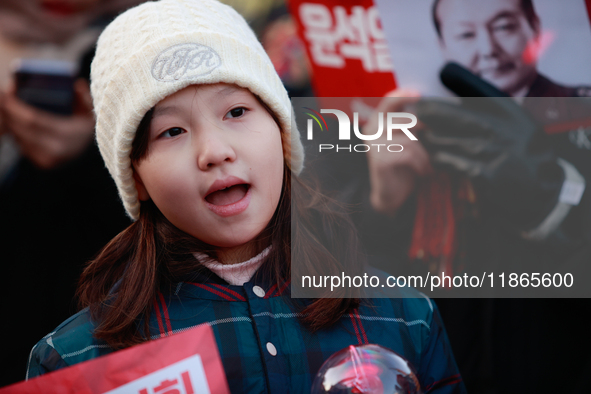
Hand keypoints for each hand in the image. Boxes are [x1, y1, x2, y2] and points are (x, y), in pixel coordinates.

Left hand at [2, 78, 94, 169]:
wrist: (91, 149)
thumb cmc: (87, 124)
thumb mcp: (90, 108)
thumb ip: (84, 95)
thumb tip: (76, 84)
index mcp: (68, 136)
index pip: (33, 120)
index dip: (16, 106)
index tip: (7, 91)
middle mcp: (56, 151)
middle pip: (21, 128)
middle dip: (7, 110)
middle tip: (2, 95)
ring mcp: (48, 160)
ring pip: (18, 137)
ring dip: (8, 120)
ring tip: (5, 104)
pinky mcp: (42, 163)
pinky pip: (21, 144)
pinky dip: (14, 130)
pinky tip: (11, 118)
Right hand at [364, 89, 431, 214]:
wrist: (391, 193)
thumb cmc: (402, 164)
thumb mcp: (406, 139)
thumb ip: (411, 123)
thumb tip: (433, 109)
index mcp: (377, 121)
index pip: (389, 100)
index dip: (403, 95)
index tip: (420, 94)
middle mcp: (371, 130)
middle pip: (405, 120)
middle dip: (424, 133)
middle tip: (434, 143)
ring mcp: (373, 144)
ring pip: (409, 139)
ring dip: (425, 154)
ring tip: (429, 164)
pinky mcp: (379, 159)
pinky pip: (408, 154)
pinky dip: (421, 163)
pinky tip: (423, 172)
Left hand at [415, 63, 564, 230]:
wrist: (542, 191)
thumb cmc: (522, 152)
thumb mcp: (516, 123)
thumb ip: (489, 105)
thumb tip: (453, 78)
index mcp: (511, 113)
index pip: (481, 92)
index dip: (459, 83)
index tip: (437, 76)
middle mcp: (503, 129)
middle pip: (458, 115)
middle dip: (429, 111)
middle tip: (409, 109)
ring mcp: (494, 152)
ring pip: (449, 140)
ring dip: (428, 137)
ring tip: (414, 133)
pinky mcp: (486, 175)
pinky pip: (452, 163)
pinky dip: (438, 158)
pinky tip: (431, 155)